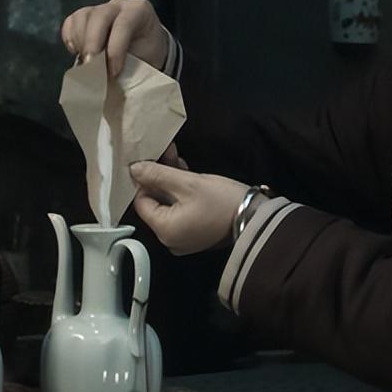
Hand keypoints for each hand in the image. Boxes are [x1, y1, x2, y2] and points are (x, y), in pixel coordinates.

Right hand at [60, 0, 168, 78]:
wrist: (144, 53)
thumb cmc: (147, 58)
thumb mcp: (146, 61)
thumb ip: (131, 65)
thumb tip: (109, 78)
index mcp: (140, 10)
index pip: (124, 23)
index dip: (115, 48)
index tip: (113, 71)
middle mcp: (120, 4)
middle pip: (100, 16)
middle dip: (93, 43)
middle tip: (90, 67)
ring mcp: (101, 8)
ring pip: (83, 17)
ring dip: (80, 42)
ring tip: (86, 63)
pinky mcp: (85, 16)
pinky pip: (71, 22)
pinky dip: (71, 39)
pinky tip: (78, 52)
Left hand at [129, 161, 247, 255]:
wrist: (257, 219)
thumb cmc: (222, 202)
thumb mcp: (188, 183)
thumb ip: (158, 175)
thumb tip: (134, 169)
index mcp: (164, 230)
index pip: (141, 202)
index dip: (144, 179)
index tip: (151, 159)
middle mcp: (170, 239)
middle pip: (156, 202)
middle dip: (160, 176)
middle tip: (166, 152)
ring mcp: (184, 237)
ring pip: (169, 204)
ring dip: (171, 180)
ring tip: (177, 158)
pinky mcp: (196, 232)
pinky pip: (181, 211)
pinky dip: (182, 193)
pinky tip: (186, 172)